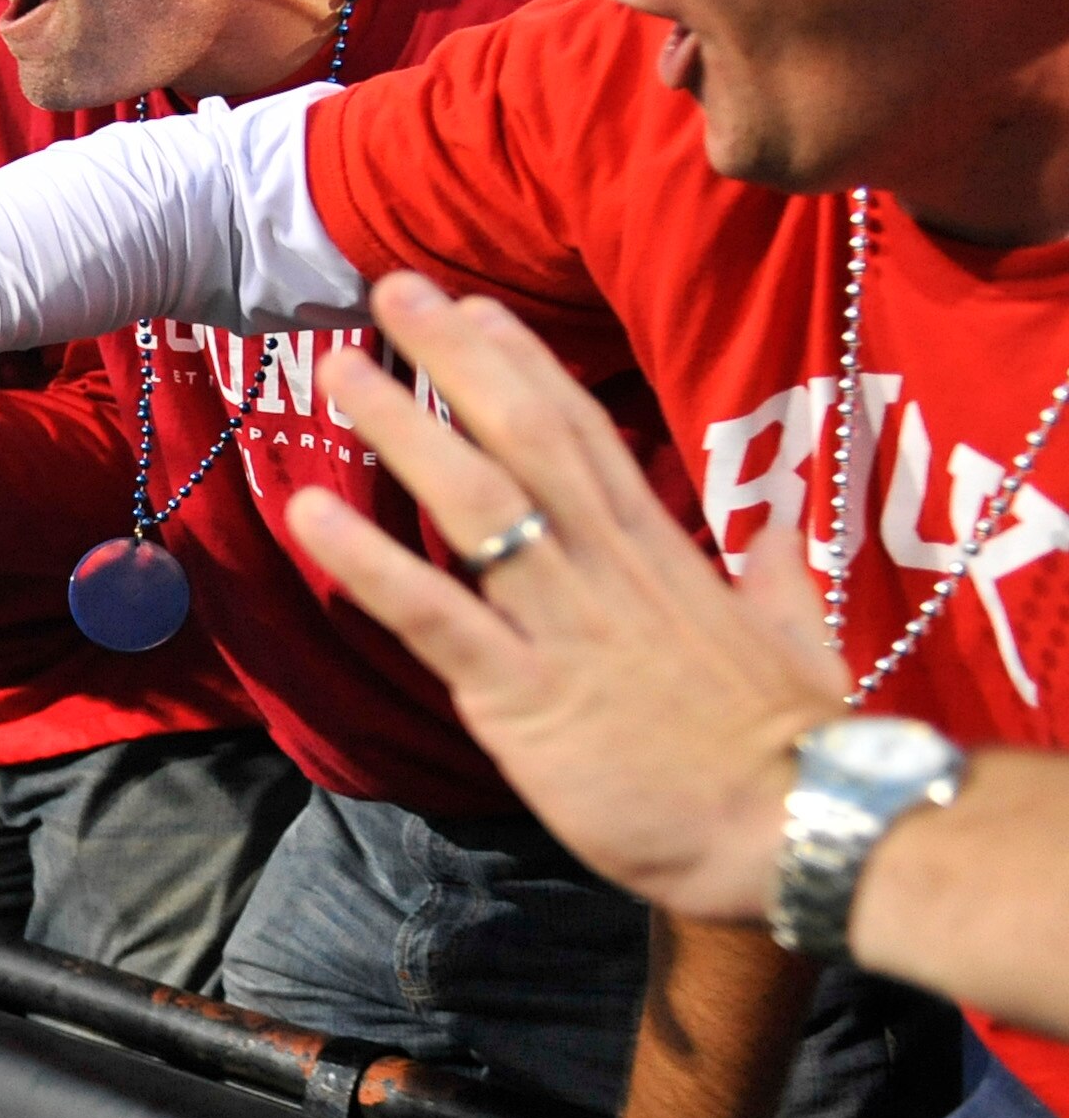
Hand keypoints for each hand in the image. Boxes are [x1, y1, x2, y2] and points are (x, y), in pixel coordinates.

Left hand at [286, 274, 838, 924]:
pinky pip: (434, 617)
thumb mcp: (800, 641)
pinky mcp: (523, 697)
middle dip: (454, 360)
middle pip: (523, 437)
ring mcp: (562, 627)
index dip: (522, 367)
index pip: (583, 433)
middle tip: (391, 289)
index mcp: (661, 555)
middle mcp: (604, 570)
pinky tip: (311, 513)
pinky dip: (368, 562)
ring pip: (474, 503)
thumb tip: (777, 537)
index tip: (474, 309)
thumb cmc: (793, 747)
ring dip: (400, 430)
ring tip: (337, 369)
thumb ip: (777, 581)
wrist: (805, 828)